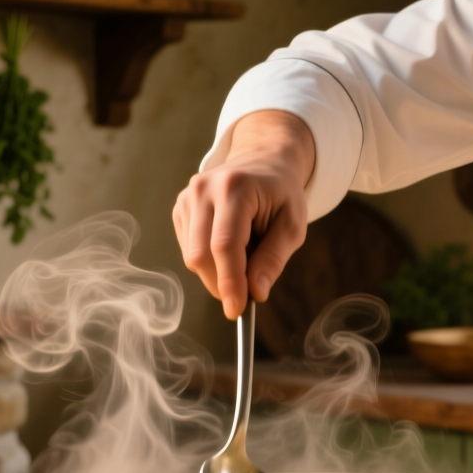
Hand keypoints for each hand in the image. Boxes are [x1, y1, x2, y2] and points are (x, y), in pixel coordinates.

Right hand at [173, 110, 316, 319]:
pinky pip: (189, 250)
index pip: (225, 245)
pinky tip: (229, 249)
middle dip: (222, 284)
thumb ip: (274, 258)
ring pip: (192, 256)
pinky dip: (209, 262)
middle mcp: (203, 189)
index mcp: (235, 187)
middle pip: (201, 254)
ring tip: (245, 258)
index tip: (236, 310)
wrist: (262, 161)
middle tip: (245, 297)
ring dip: (217, 274)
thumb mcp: (292, 225)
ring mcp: (187, 197)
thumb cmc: (281, 194)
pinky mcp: (180, 208)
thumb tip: (256, 292)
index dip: (230, 282)